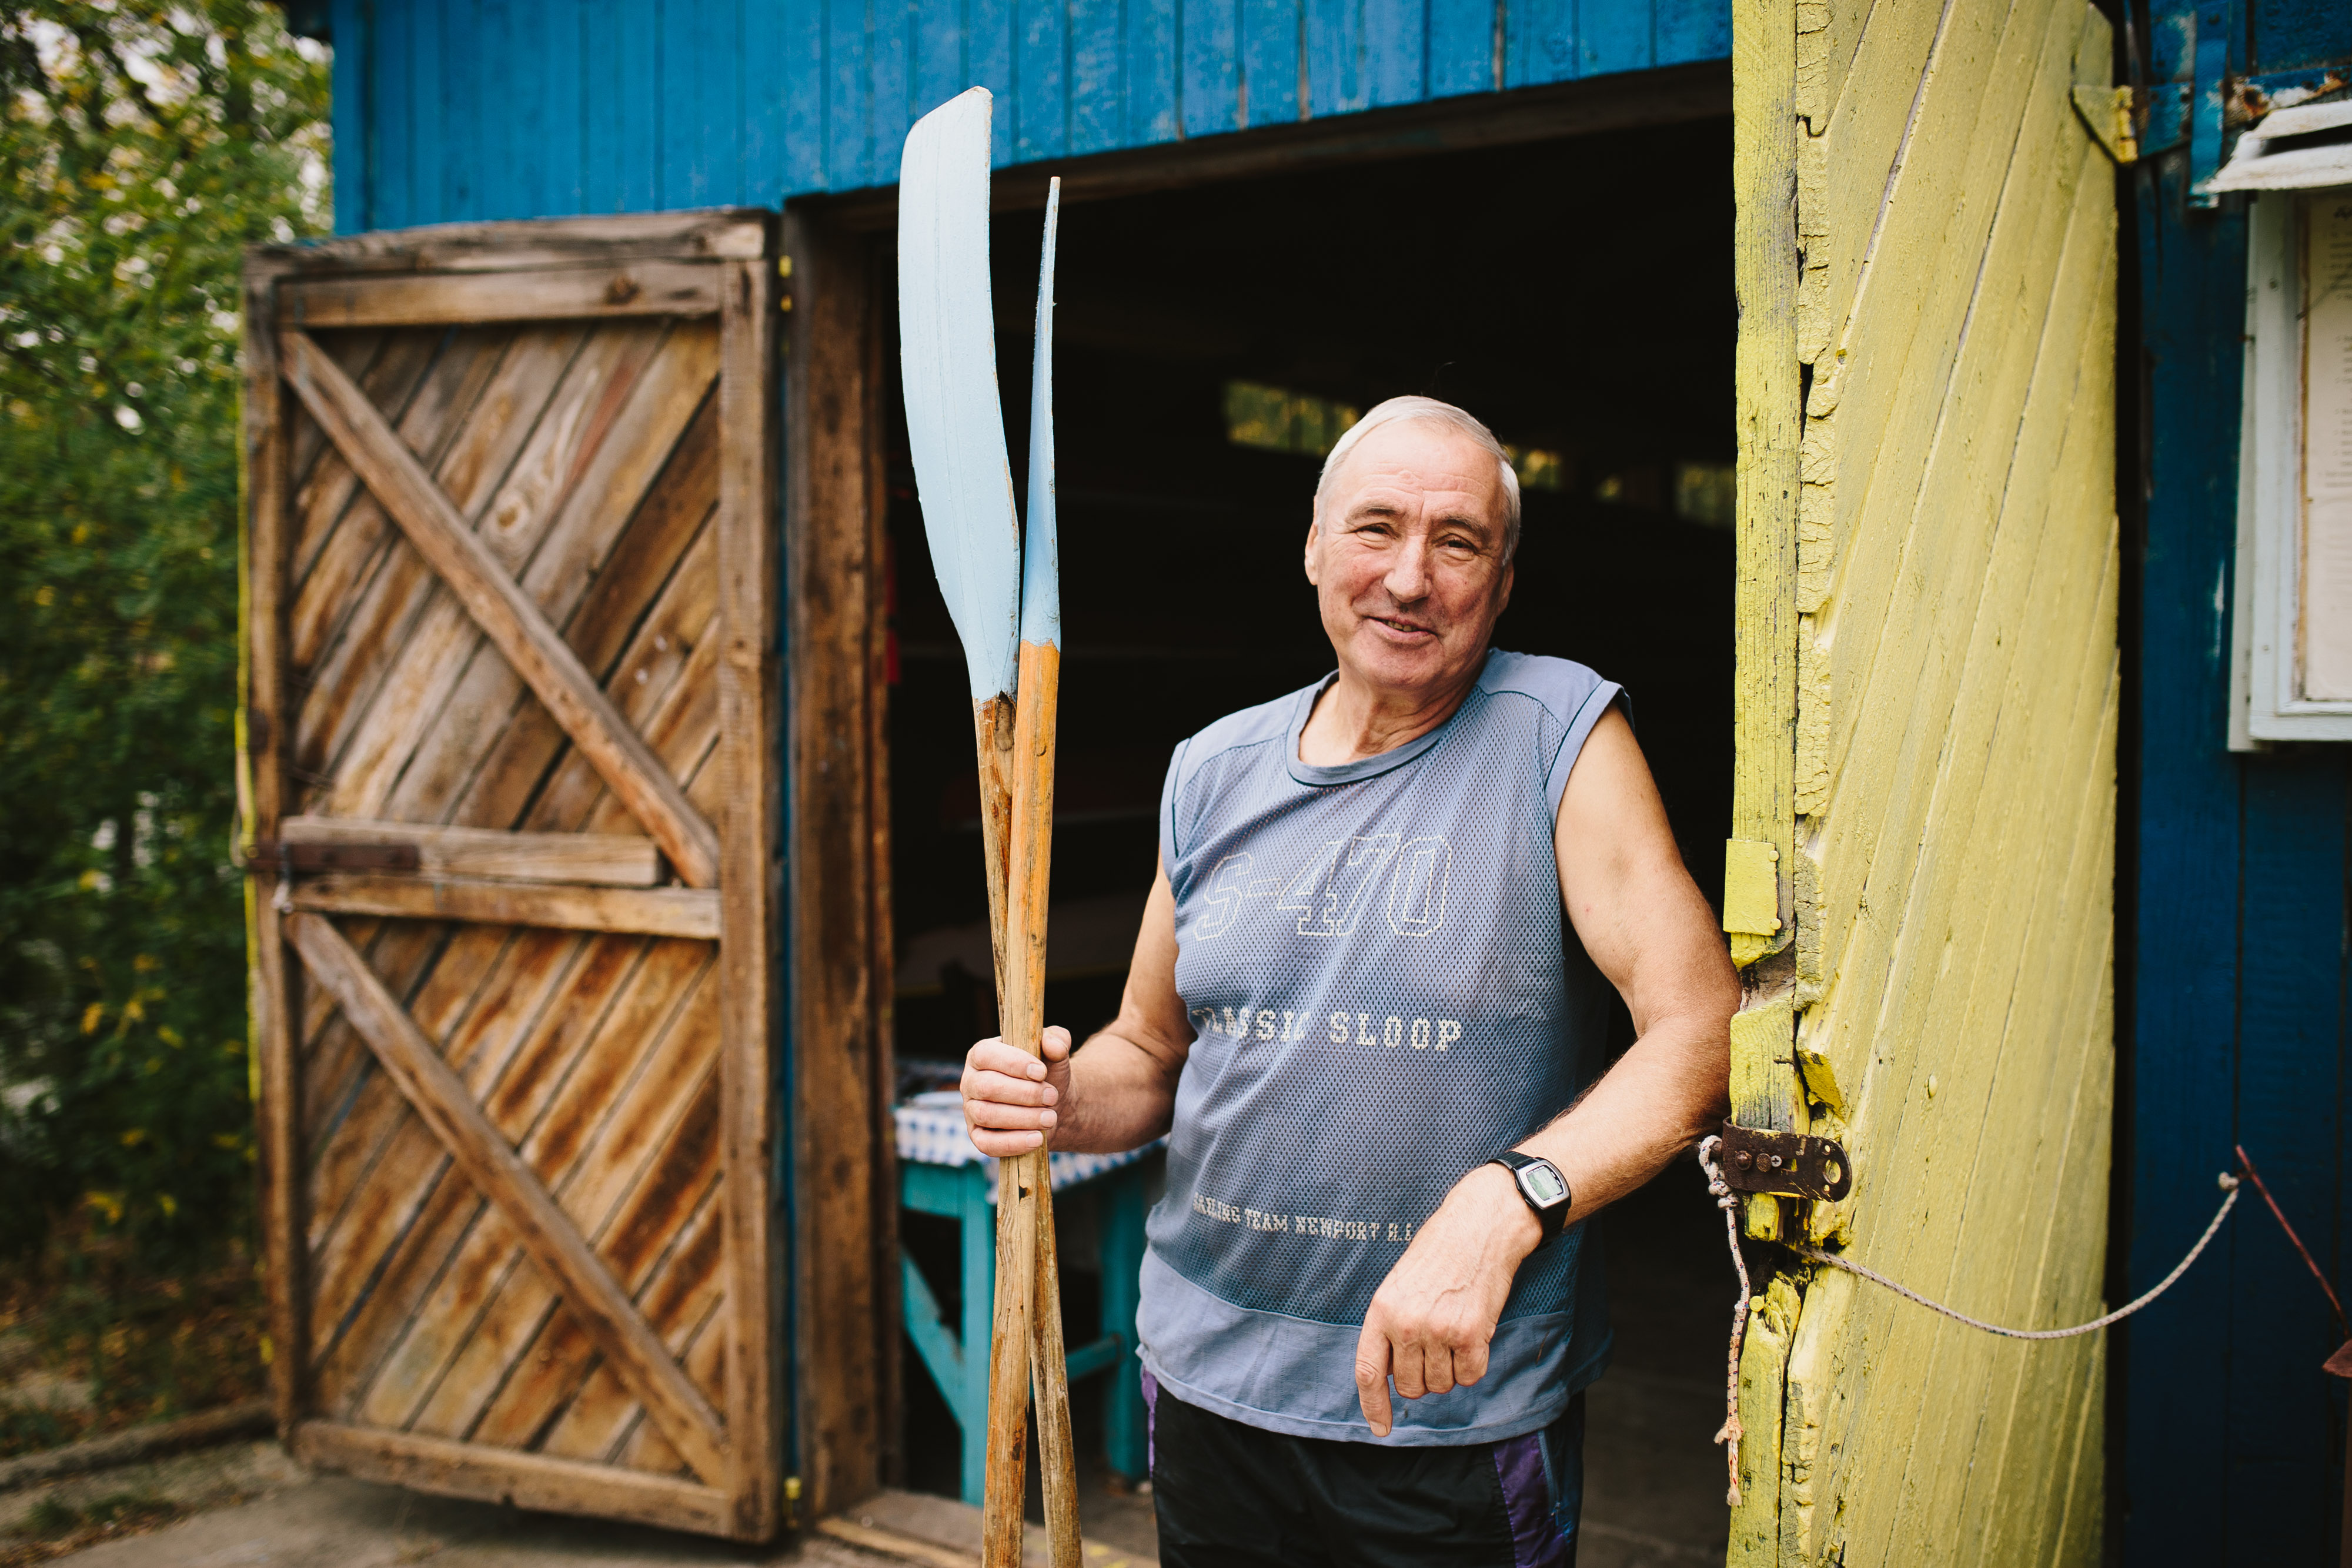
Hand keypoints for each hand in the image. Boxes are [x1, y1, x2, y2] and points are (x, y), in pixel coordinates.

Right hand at [960, 1025, 1074, 1155]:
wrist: (1052, 1104)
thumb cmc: (1046, 1073)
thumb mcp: (1055, 1050)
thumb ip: (1057, 1039)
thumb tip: (1052, 1044)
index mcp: (982, 1054)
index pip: (986, 1055)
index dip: (1013, 1064)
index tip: (1042, 1072)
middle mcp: (971, 1081)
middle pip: (986, 1087)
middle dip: (1024, 1094)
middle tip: (1053, 1097)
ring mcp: (971, 1110)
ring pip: (987, 1115)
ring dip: (1022, 1118)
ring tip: (1051, 1118)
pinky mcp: (978, 1136)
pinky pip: (987, 1144)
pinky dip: (1013, 1143)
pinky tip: (1037, 1139)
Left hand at [1352, 1164, 1541, 1435]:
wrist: (1479, 1227)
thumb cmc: (1439, 1255)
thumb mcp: (1399, 1286)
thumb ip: (1390, 1329)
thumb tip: (1390, 1376)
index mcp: (1381, 1311)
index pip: (1369, 1372)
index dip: (1374, 1406)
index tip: (1381, 1429)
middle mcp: (1406, 1324)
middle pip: (1411, 1387)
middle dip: (1423, 1376)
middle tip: (1436, 1343)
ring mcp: (1439, 1331)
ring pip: (1442, 1385)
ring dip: (1450, 1368)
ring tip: (1454, 1330)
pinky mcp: (1472, 1334)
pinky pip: (1471, 1376)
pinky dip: (1474, 1364)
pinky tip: (1474, 1333)